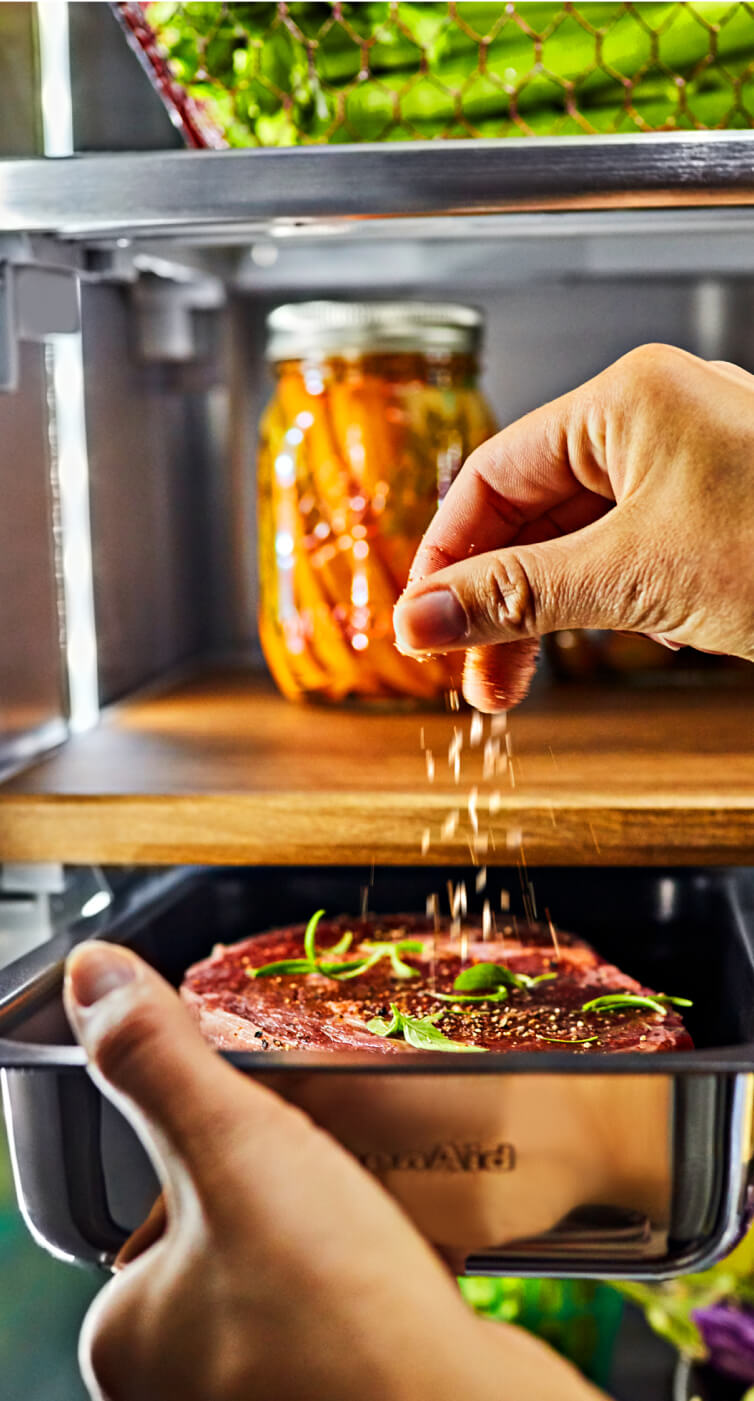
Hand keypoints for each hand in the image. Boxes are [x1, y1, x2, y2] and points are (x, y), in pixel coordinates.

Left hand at [64, 942, 604, 1400]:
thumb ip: (159, 1060)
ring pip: (304, 1268)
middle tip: (334, 1157)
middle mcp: (189, 1383)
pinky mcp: (349, 1398)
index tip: (273, 1122)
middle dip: (290, 1184)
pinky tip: (416, 1258)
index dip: (225, 1143)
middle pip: (238, 1229)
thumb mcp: (232, 1150)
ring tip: (379, 1204)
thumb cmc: (339, 1319)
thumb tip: (93, 978)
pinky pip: (356, 1311)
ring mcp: (272, 1394)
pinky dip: (385, 1275)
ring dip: (344, 1226)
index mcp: (132, 1337)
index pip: (161, 1199)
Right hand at [393, 345, 753, 710]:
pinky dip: (599, 604)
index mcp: (627, 400)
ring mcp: (689, 466)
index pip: (493, 474)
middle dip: (494, 598)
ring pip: (580, 539)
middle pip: (532, 510)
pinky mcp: (716, 513)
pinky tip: (589, 646)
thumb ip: (515, 597)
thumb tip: (423, 618)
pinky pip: (629, 553)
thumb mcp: (634, 578)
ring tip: (513, 681)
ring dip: (542, 612)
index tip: (419, 620)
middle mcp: (655, 419)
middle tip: (469, 671)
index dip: (447, 555)